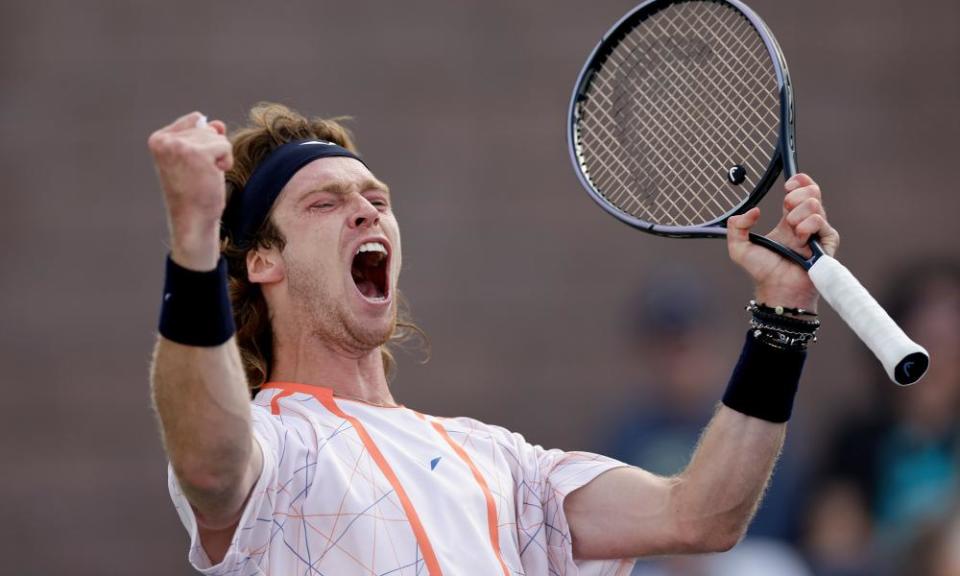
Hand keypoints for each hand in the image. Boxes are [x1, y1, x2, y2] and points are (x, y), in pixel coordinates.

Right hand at [148, 111, 232, 269]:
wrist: (193, 219)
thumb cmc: (194, 192)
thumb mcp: (195, 158)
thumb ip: (204, 136)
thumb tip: (217, 124)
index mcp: (158, 139)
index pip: (195, 120)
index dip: (203, 142)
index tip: (192, 165)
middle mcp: (165, 140)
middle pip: (207, 128)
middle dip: (212, 151)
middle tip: (198, 174)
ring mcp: (180, 146)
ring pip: (218, 137)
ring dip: (219, 157)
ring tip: (204, 176)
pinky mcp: (197, 153)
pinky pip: (225, 146)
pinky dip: (226, 162)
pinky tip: (212, 177)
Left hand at [726, 173, 839, 310]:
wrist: (776, 287)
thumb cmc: (762, 271)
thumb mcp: (739, 247)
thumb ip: (736, 226)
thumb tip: (753, 211)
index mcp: (789, 220)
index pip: (802, 191)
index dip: (799, 182)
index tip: (788, 185)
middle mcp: (805, 223)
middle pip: (813, 192)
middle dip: (797, 194)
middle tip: (786, 207)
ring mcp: (817, 232)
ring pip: (815, 204)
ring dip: (798, 215)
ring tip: (791, 231)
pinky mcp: (827, 241)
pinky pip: (820, 221)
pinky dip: (807, 226)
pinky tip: (800, 239)